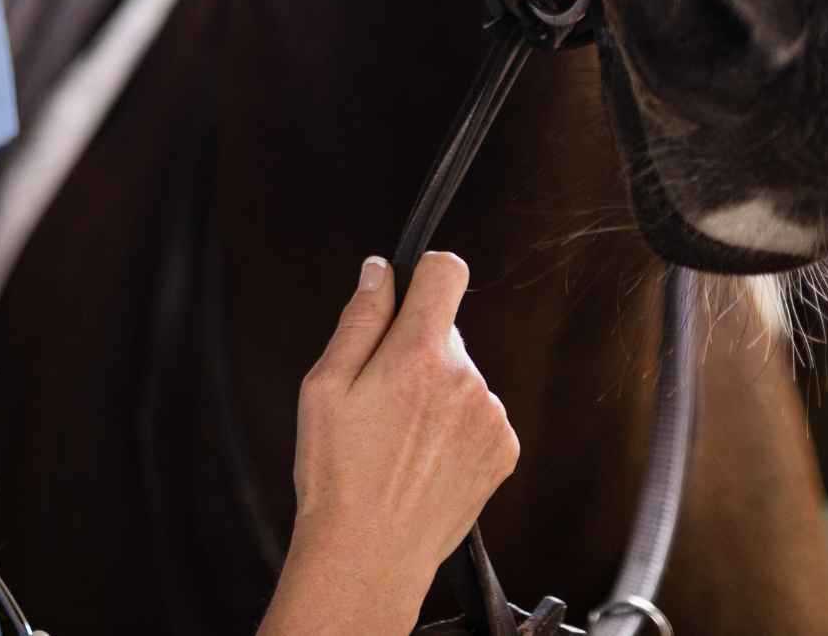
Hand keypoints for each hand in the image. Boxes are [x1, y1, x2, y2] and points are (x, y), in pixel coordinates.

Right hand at [282, 253, 520, 625]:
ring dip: (437, 393)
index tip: (406, 298)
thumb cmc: (339, 476)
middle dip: (415, 351)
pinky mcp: (503, 450)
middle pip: (446, 333)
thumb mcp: (324, 387)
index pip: (446, 273)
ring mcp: (491, 417)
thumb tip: (380, 272)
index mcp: (420, 356)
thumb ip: (360, 319)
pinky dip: (456, 428)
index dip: (423, 277)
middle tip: (379, 401)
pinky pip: (479, 415)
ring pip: (462, 377)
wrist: (370, 555)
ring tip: (399, 441)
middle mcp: (467, 380)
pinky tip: (423, 460)